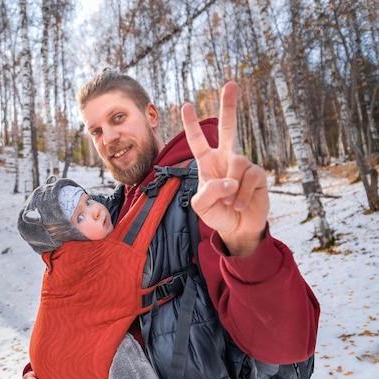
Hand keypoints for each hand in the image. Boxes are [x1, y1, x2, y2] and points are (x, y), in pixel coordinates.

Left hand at [181, 81, 268, 255]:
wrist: (237, 228)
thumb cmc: (217, 213)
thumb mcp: (201, 205)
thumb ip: (208, 191)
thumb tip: (229, 180)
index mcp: (208, 163)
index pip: (198, 141)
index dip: (192, 124)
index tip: (186, 105)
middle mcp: (226, 159)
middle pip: (229, 129)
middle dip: (229, 106)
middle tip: (231, 83)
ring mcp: (243, 165)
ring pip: (237, 163)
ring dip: (231, 187)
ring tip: (230, 202)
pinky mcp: (258, 175)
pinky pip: (250, 177)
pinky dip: (241, 195)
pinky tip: (239, 205)